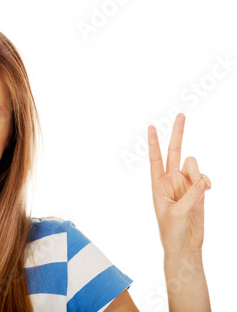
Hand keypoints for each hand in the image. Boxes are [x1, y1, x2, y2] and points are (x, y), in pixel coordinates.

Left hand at [148, 113, 210, 254]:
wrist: (185, 244)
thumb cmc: (172, 231)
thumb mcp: (177, 213)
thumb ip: (190, 196)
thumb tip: (202, 182)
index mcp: (158, 184)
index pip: (155, 159)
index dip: (154, 143)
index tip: (151, 127)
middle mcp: (170, 180)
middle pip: (174, 151)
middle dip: (177, 133)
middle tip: (180, 114)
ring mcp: (185, 183)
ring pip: (193, 164)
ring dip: (198, 172)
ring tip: (199, 189)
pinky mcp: (198, 190)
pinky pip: (204, 177)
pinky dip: (207, 180)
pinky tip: (207, 190)